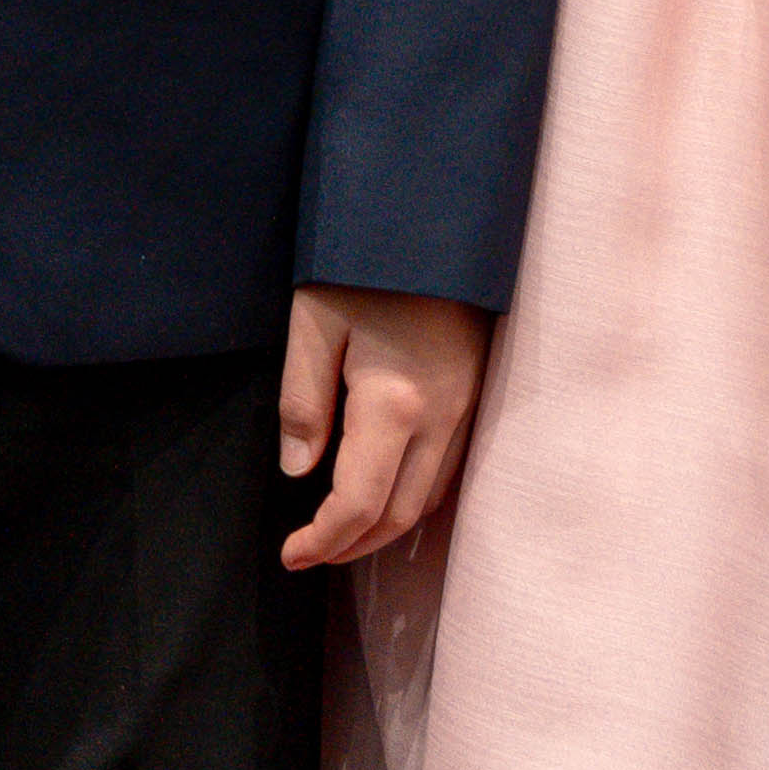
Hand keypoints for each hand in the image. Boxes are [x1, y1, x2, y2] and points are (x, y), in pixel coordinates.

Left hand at [277, 285, 483, 568]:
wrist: (438, 214)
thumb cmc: (368, 261)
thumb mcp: (314, 319)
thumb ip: (303, 401)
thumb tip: (299, 471)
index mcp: (397, 403)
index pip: (361, 504)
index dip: (324, 540)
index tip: (290, 555)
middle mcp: (443, 416)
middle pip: (401, 515)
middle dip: (354, 546)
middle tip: (311, 554)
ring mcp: (469, 407)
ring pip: (430, 498)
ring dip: (385, 526)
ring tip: (341, 532)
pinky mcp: (478, 392)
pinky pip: (449, 469)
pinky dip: (413, 497)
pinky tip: (385, 490)